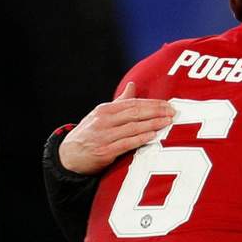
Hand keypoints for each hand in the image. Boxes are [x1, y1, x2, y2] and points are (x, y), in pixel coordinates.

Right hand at [59, 82, 173, 174]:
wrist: (69, 156)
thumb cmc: (90, 134)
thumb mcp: (101, 115)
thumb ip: (119, 102)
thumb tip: (133, 85)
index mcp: (105, 109)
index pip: (133, 103)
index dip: (152, 103)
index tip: (168, 104)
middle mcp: (104, 120)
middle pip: (135, 113)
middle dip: (156, 112)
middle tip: (173, 112)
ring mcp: (104, 135)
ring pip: (133, 127)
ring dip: (152, 124)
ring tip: (168, 122)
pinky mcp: (105, 151)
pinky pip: (126, 143)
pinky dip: (141, 138)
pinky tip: (153, 135)